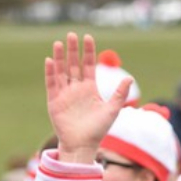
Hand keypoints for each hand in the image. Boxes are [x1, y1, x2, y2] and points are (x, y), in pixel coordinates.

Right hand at [45, 33, 128, 164]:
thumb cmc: (98, 130)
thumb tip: (130, 78)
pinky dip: (50, 72)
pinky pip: (52, 84)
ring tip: (59, 43)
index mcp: (90, 88)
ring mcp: (64, 94)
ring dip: (60, 57)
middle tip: (72, 34)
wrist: (83, 145)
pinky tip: (50, 60)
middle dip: (73, 50)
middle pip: (74, 64)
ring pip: (61, 71)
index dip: (88, 52)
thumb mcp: (112, 110)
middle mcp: (76, 88)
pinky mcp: (54, 101)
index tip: (88, 37)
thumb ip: (119, 94)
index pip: (88, 65)